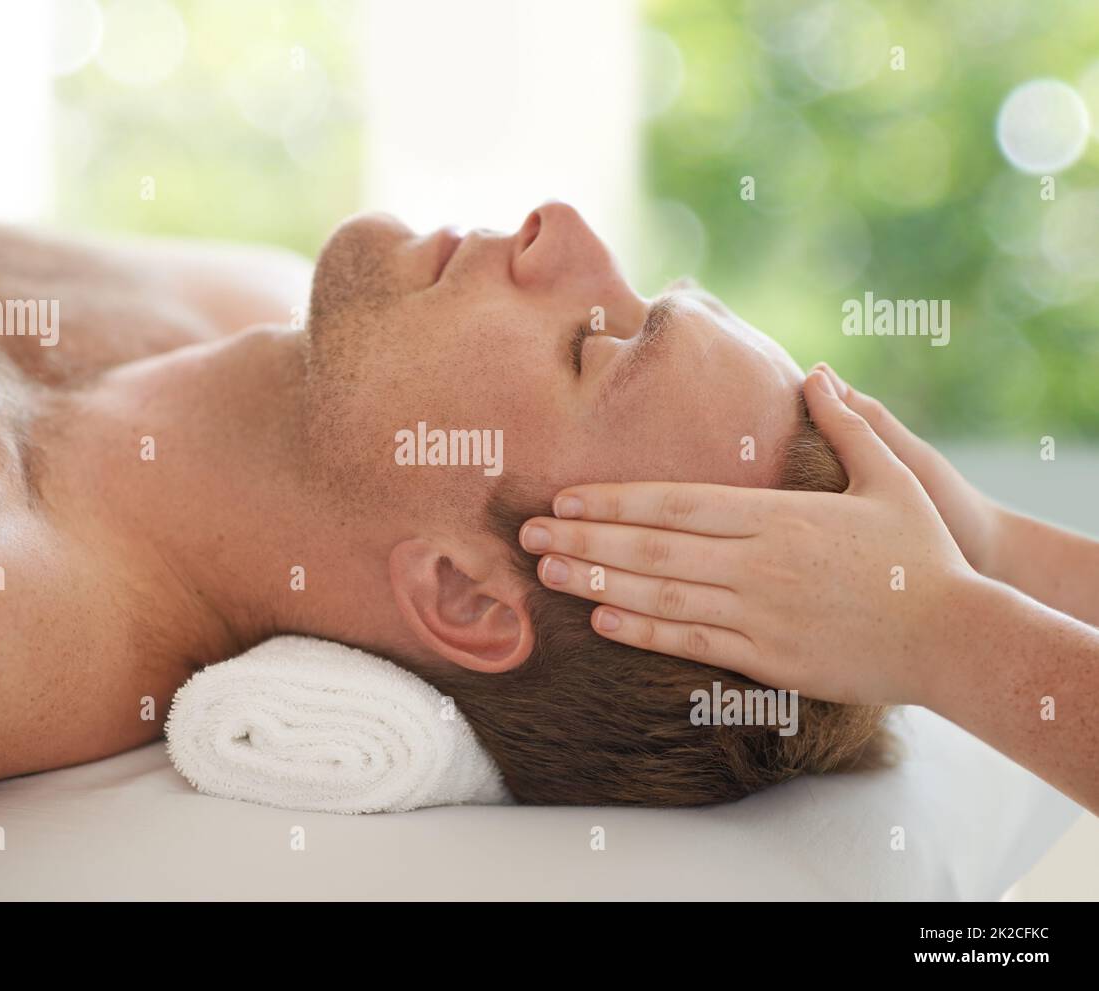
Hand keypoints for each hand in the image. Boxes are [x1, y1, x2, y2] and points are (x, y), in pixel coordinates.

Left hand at [518, 368, 980, 705]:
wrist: (955, 636)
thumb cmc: (923, 553)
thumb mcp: (891, 475)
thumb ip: (847, 423)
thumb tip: (819, 370)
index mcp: (777, 516)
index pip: (675, 502)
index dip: (613, 499)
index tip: (565, 496)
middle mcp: (756, 563)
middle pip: (652, 547)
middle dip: (584, 538)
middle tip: (527, 533)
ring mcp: (758, 614)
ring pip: (660, 596)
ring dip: (598, 582)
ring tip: (548, 571)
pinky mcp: (767, 658)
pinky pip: (692, 644)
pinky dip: (643, 632)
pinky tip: (601, 620)